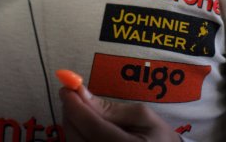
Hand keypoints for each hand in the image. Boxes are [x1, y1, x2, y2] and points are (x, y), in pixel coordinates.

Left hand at [59, 85, 179, 141]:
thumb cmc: (159, 136)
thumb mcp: (142, 116)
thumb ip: (111, 108)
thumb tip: (81, 93)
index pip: (92, 127)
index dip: (75, 106)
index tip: (66, 87)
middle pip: (77, 137)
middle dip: (70, 112)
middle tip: (71, 95)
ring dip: (71, 124)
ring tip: (79, 109)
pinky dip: (76, 135)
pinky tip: (83, 125)